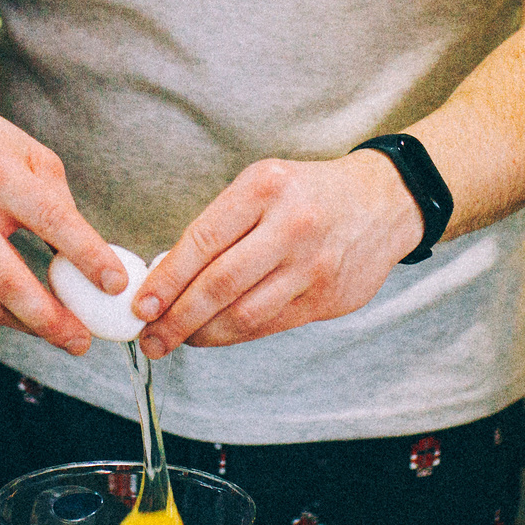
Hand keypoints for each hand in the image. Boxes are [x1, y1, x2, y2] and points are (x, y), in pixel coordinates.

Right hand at [0, 85, 126, 353]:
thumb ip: (59, 201)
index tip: (116, 283)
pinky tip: (33, 319)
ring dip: (30, 327)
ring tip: (66, 337)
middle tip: (83, 340)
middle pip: (8, 279)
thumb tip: (89, 253)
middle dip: (50, 318)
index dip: (86, 254)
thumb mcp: (29, 152)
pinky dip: (7, 313)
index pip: (49, 219)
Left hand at [131, 151, 423, 358]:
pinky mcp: (328, 298)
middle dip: (177, 318)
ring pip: (245, 314)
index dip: (167, 279)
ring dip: (203, 334)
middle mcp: (291, 225)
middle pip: (221, 284)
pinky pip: (270, 326)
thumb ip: (220, 226)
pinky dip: (235, 335)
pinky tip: (214, 334)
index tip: (141, 305)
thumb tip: (165, 278)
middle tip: (150, 337)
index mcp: (265, 187)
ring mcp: (313, 265)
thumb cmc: (307, 194)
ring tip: (177, 339)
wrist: (384, 202)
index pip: (203, 240)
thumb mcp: (263, 185)